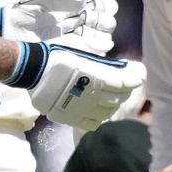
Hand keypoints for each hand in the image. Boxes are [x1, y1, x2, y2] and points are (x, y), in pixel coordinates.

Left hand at [0, 0, 118, 54]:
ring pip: (102, 39)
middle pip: (106, 23)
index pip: (103, 6)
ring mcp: (75, 40)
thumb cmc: (21, 10)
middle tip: (93, 21)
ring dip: (103, 36)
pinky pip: (91, 54)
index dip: (107, 6)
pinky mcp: (69, 54)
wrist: (6, 32)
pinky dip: (96, 50)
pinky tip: (95, 45)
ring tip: (93, 34)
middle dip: (105, 22)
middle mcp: (78, 24)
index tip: (100, 6)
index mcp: (75, 7)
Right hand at [22, 44, 147, 129]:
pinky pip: (92, 123)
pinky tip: (96, 110)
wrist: (32, 69)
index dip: (135, 78)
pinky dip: (99, 117)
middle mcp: (92, 95)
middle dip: (125, 91)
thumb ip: (98, 56)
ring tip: (110, 97)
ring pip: (107, 112)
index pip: (125, 83)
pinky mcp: (71, 117)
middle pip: (118, 98)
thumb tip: (112, 55)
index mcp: (96, 77)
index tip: (138, 74)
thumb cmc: (56, 54)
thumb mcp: (80, 48)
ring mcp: (82, 108)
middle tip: (124, 84)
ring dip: (112, 104)